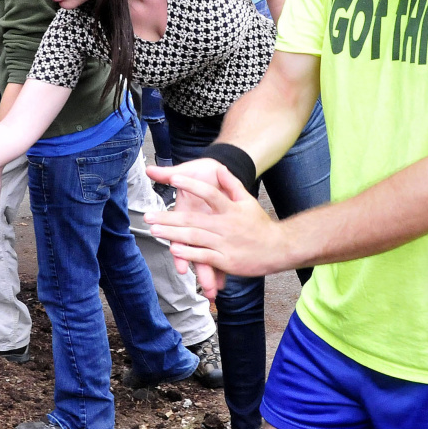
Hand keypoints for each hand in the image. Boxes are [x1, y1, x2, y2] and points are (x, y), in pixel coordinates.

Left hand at [146, 165, 284, 299]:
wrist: (279, 249)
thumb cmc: (259, 224)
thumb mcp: (247, 200)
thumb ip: (231, 184)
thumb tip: (219, 167)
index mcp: (231, 209)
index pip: (210, 193)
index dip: (192, 185)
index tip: (175, 178)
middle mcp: (226, 226)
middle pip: (194, 220)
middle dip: (169, 218)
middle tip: (148, 215)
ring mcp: (225, 244)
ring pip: (195, 238)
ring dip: (173, 235)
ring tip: (155, 230)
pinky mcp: (226, 261)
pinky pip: (204, 256)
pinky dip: (189, 254)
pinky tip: (175, 250)